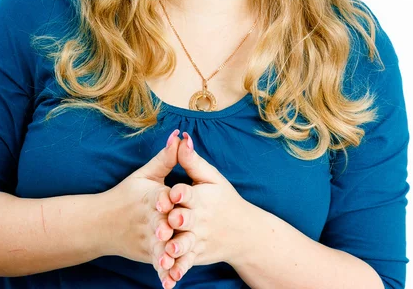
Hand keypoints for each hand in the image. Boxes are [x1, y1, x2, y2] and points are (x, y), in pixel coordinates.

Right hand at [98, 129, 183, 286]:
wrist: (101, 223)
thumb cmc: (127, 194)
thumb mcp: (145, 174)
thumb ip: (166, 157)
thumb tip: (180, 136)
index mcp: (149, 197)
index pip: (159, 195)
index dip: (166, 197)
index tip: (171, 199)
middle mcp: (148, 218)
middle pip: (159, 221)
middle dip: (165, 227)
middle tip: (171, 232)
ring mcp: (146, 238)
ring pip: (157, 245)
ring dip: (164, 253)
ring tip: (172, 261)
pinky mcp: (147, 253)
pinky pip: (156, 263)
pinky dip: (163, 272)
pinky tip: (171, 282)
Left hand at [156, 131, 246, 286]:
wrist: (244, 233)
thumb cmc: (224, 199)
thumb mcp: (212, 178)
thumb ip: (192, 160)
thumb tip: (180, 137)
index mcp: (203, 198)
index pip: (189, 193)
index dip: (180, 193)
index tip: (173, 192)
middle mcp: (201, 220)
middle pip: (187, 219)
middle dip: (178, 219)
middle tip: (170, 219)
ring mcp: (199, 239)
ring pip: (186, 244)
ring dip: (178, 247)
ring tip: (169, 249)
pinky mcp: (196, 255)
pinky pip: (186, 264)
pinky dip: (178, 270)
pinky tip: (168, 277)